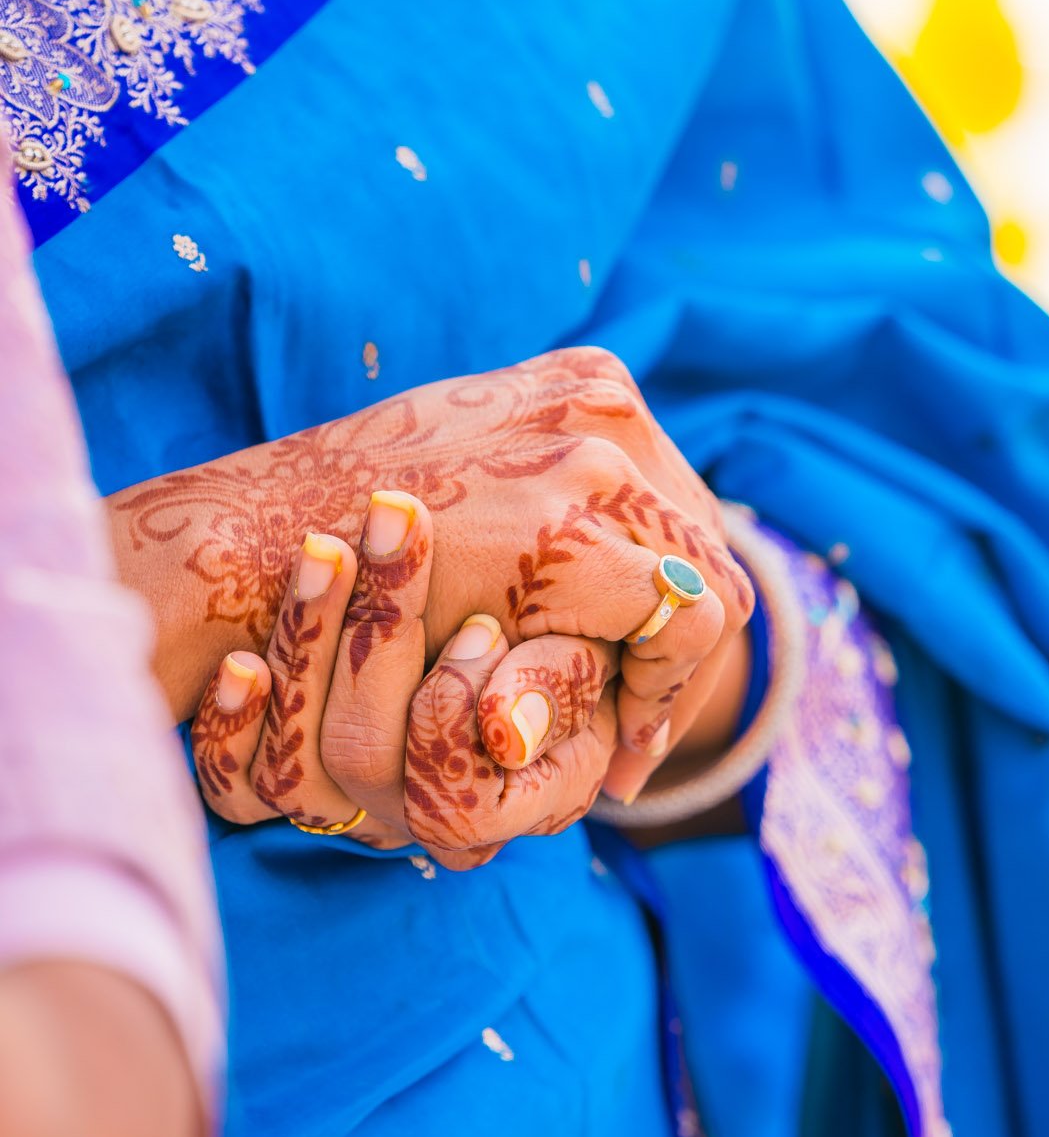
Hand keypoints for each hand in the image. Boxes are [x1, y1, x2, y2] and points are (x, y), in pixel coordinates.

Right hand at [113, 349, 752, 795]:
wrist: (253, 546)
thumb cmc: (347, 530)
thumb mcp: (471, 484)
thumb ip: (541, 501)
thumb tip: (612, 578)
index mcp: (586, 385)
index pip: (680, 499)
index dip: (672, 599)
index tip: (638, 671)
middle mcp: (602, 405)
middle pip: (704, 539)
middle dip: (683, 647)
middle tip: (641, 731)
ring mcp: (591, 459)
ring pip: (707, 585)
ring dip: (674, 680)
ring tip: (629, 751)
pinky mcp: (572, 534)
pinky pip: (681, 622)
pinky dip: (662, 693)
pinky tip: (619, 752)